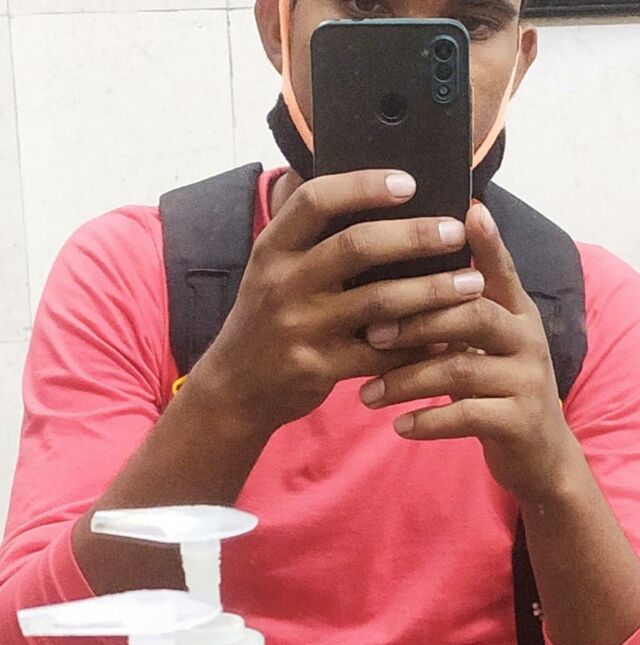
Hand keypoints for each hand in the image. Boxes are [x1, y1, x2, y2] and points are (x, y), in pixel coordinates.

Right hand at [192, 170, 482, 435]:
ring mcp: (300, 328)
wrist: (236, 387)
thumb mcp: (269, 268)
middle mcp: (283, 283)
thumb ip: (302, 229)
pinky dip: (418, 345)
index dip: (364, 186)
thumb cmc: (266, 318)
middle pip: (357, 246)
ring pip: (379, 302)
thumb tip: (338, 170)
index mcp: (273, 248)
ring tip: (471, 282)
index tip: (409, 182)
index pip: (316, 201)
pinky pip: (381, 353)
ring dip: (431, 291)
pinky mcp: (318, 368)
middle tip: (456, 231)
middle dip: (415, 235)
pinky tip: (447, 336)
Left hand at [360, 203, 578, 501]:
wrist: (538, 452)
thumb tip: (395, 280)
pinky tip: (398, 426)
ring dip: (405, 381)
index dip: (486, 242)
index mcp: (515, 313)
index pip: (498, 270)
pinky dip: (427, 421)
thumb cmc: (494, 389)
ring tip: (366, 395)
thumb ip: (455, 313)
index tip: (463, 211)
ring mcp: (526, 380)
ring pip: (460, 370)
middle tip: (368, 333)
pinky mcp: (519, 422)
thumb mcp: (483, 346)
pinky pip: (466, 417)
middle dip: (414, 321)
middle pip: (470, 315)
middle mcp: (526, 339)